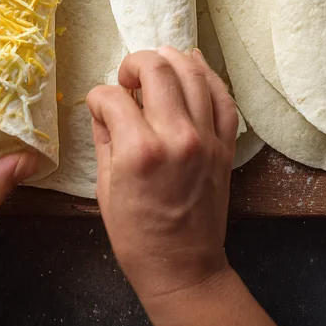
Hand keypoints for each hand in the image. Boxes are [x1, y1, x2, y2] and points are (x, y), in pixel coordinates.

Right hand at [87, 48, 238, 309]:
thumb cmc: (136, 236)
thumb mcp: (105, 188)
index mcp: (138, 151)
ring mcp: (206, 137)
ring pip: (192, 73)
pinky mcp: (226, 144)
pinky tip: (194, 64)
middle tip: (127, 75)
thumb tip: (104, 106)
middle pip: (156, 70)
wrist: (183, 267)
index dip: (99, 96)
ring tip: (157, 62)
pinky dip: (208, 75)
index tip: (99, 105)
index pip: (113, 97)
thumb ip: (105, 138)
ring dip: (171, 59)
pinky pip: (222, 96)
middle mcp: (176, 136)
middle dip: (135, 63)